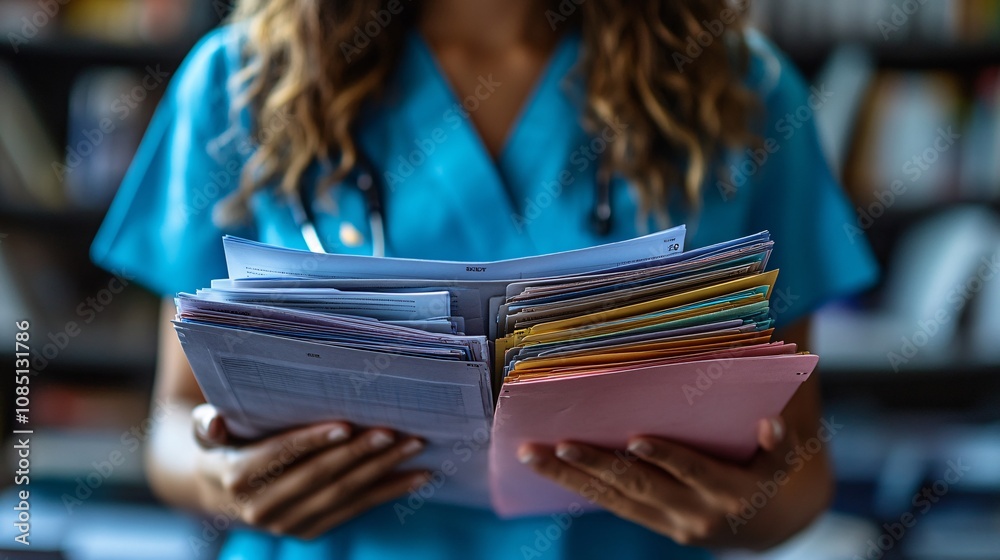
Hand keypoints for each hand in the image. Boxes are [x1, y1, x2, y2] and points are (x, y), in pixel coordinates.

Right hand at [191, 404, 428, 539]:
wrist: (218, 490)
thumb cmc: (222, 445)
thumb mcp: (206, 432)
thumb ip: (206, 423)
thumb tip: (211, 422)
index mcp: (238, 477)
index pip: (280, 455)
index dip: (312, 441)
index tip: (345, 425)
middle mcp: (263, 508)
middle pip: (319, 476)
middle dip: (359, 453)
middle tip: (393, 431)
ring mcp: (289, 524)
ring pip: (343, 495)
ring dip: (382, 472)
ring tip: (413, 448)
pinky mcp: (310, 530)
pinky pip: (356, 509)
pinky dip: (388, 492)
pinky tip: (417, 476)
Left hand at [517, 417, 829, 549]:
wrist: (772, 528)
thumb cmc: (774, 476)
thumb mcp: (785, 461)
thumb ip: (779, 443)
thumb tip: (770, 422)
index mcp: (731, 492)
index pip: (695, 472)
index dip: (667, 458)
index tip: (636, 440)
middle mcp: (696, 514)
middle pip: (641, 488)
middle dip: (599, 465)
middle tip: (562, 444)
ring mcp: (671, 523)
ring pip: (615, 500)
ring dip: (572, 477)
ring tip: (534, 454)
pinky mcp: (655, 524)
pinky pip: (613, 505)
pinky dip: (580, 485)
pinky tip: (548, 467)